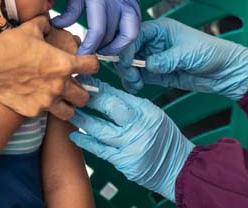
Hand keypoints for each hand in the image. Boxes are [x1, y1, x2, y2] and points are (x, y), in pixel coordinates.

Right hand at [0, 16, 98, 119]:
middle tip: (73, 85)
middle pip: (85, 96)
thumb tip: (49, 23)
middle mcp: (59, 85)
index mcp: (64, 64)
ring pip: (70, 112)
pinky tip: (39, 99)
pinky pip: (46, 113)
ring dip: (67, 105)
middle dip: (81, 90)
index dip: (91, 62)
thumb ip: (46, 25)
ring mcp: (46, 100)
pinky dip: (45, 107)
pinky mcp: (32, 110)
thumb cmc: (10, 43)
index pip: (93, 66)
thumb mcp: (32, 28)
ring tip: (61, 99)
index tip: (86, 63)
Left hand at [51, 0, 141, 55]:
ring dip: (115, 47)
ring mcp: (130, 0)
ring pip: (128, 35)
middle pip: (111, 36)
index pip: (97, 30)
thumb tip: (58, 26)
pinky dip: (124, 37)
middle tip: (85, 53)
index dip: (88, 46)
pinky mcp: (136, 1)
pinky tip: (112, 37)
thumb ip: (70, 7)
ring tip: (100, 48)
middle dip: (98, 49)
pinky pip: (133, 26)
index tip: (79, 54)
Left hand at [70, 81, 193, 201]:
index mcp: (147, 111)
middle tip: (76, 93)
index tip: (88, 82)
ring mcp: (131, 144)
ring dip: (83, 120)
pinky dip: (86, 142)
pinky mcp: (124, 161)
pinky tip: (75, 135)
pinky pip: (100, 150)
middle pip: (110, 107)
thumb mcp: (154, 115)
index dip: (101, 88)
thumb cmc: (165, 139)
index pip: (120, 95)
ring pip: (100, 129)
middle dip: (91, 99)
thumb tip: (107, 94)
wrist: (177, 166)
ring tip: (71, 113)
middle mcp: (139, 126)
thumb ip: (133, 106)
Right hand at [117, 18, 247, 100]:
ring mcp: (156, 58)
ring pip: (133, 64)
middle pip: (130, 50)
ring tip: (136, 85)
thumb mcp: (188, 54)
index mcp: (161, 29)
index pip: (136, 35)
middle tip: (132, 77)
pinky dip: (135, 82)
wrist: (226, 71)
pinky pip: (141, 76)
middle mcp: (155, 42)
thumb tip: (146, 65)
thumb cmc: (211, 53)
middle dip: (126, 63)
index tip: (125, 62)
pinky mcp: (159, 73)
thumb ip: (166, 59)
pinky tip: (136, 88)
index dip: (127, 47)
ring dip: (130, 75)